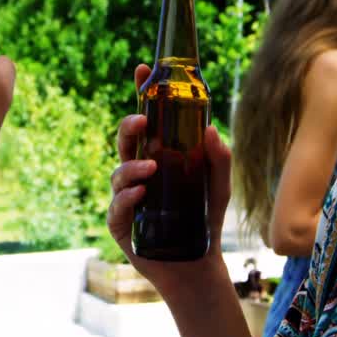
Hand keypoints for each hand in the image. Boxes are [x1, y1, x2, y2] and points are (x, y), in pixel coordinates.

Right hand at [108, 64, 232, 297]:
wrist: (197, 266)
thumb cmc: (204, 221)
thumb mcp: (219, 187)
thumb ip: (219, 160)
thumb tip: (212, 130)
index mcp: (158, 157)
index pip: (146, 122)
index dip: (141, 95)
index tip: (141, 69)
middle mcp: (139, 174)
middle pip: (125, 142)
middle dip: (129, 126)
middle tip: (143, 120)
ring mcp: (127, 198)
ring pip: (118, 173)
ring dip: (132, 166)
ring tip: (151, 169)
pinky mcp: (122, 224)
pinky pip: (117, 206)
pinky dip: (126, 197)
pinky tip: (140, 194)